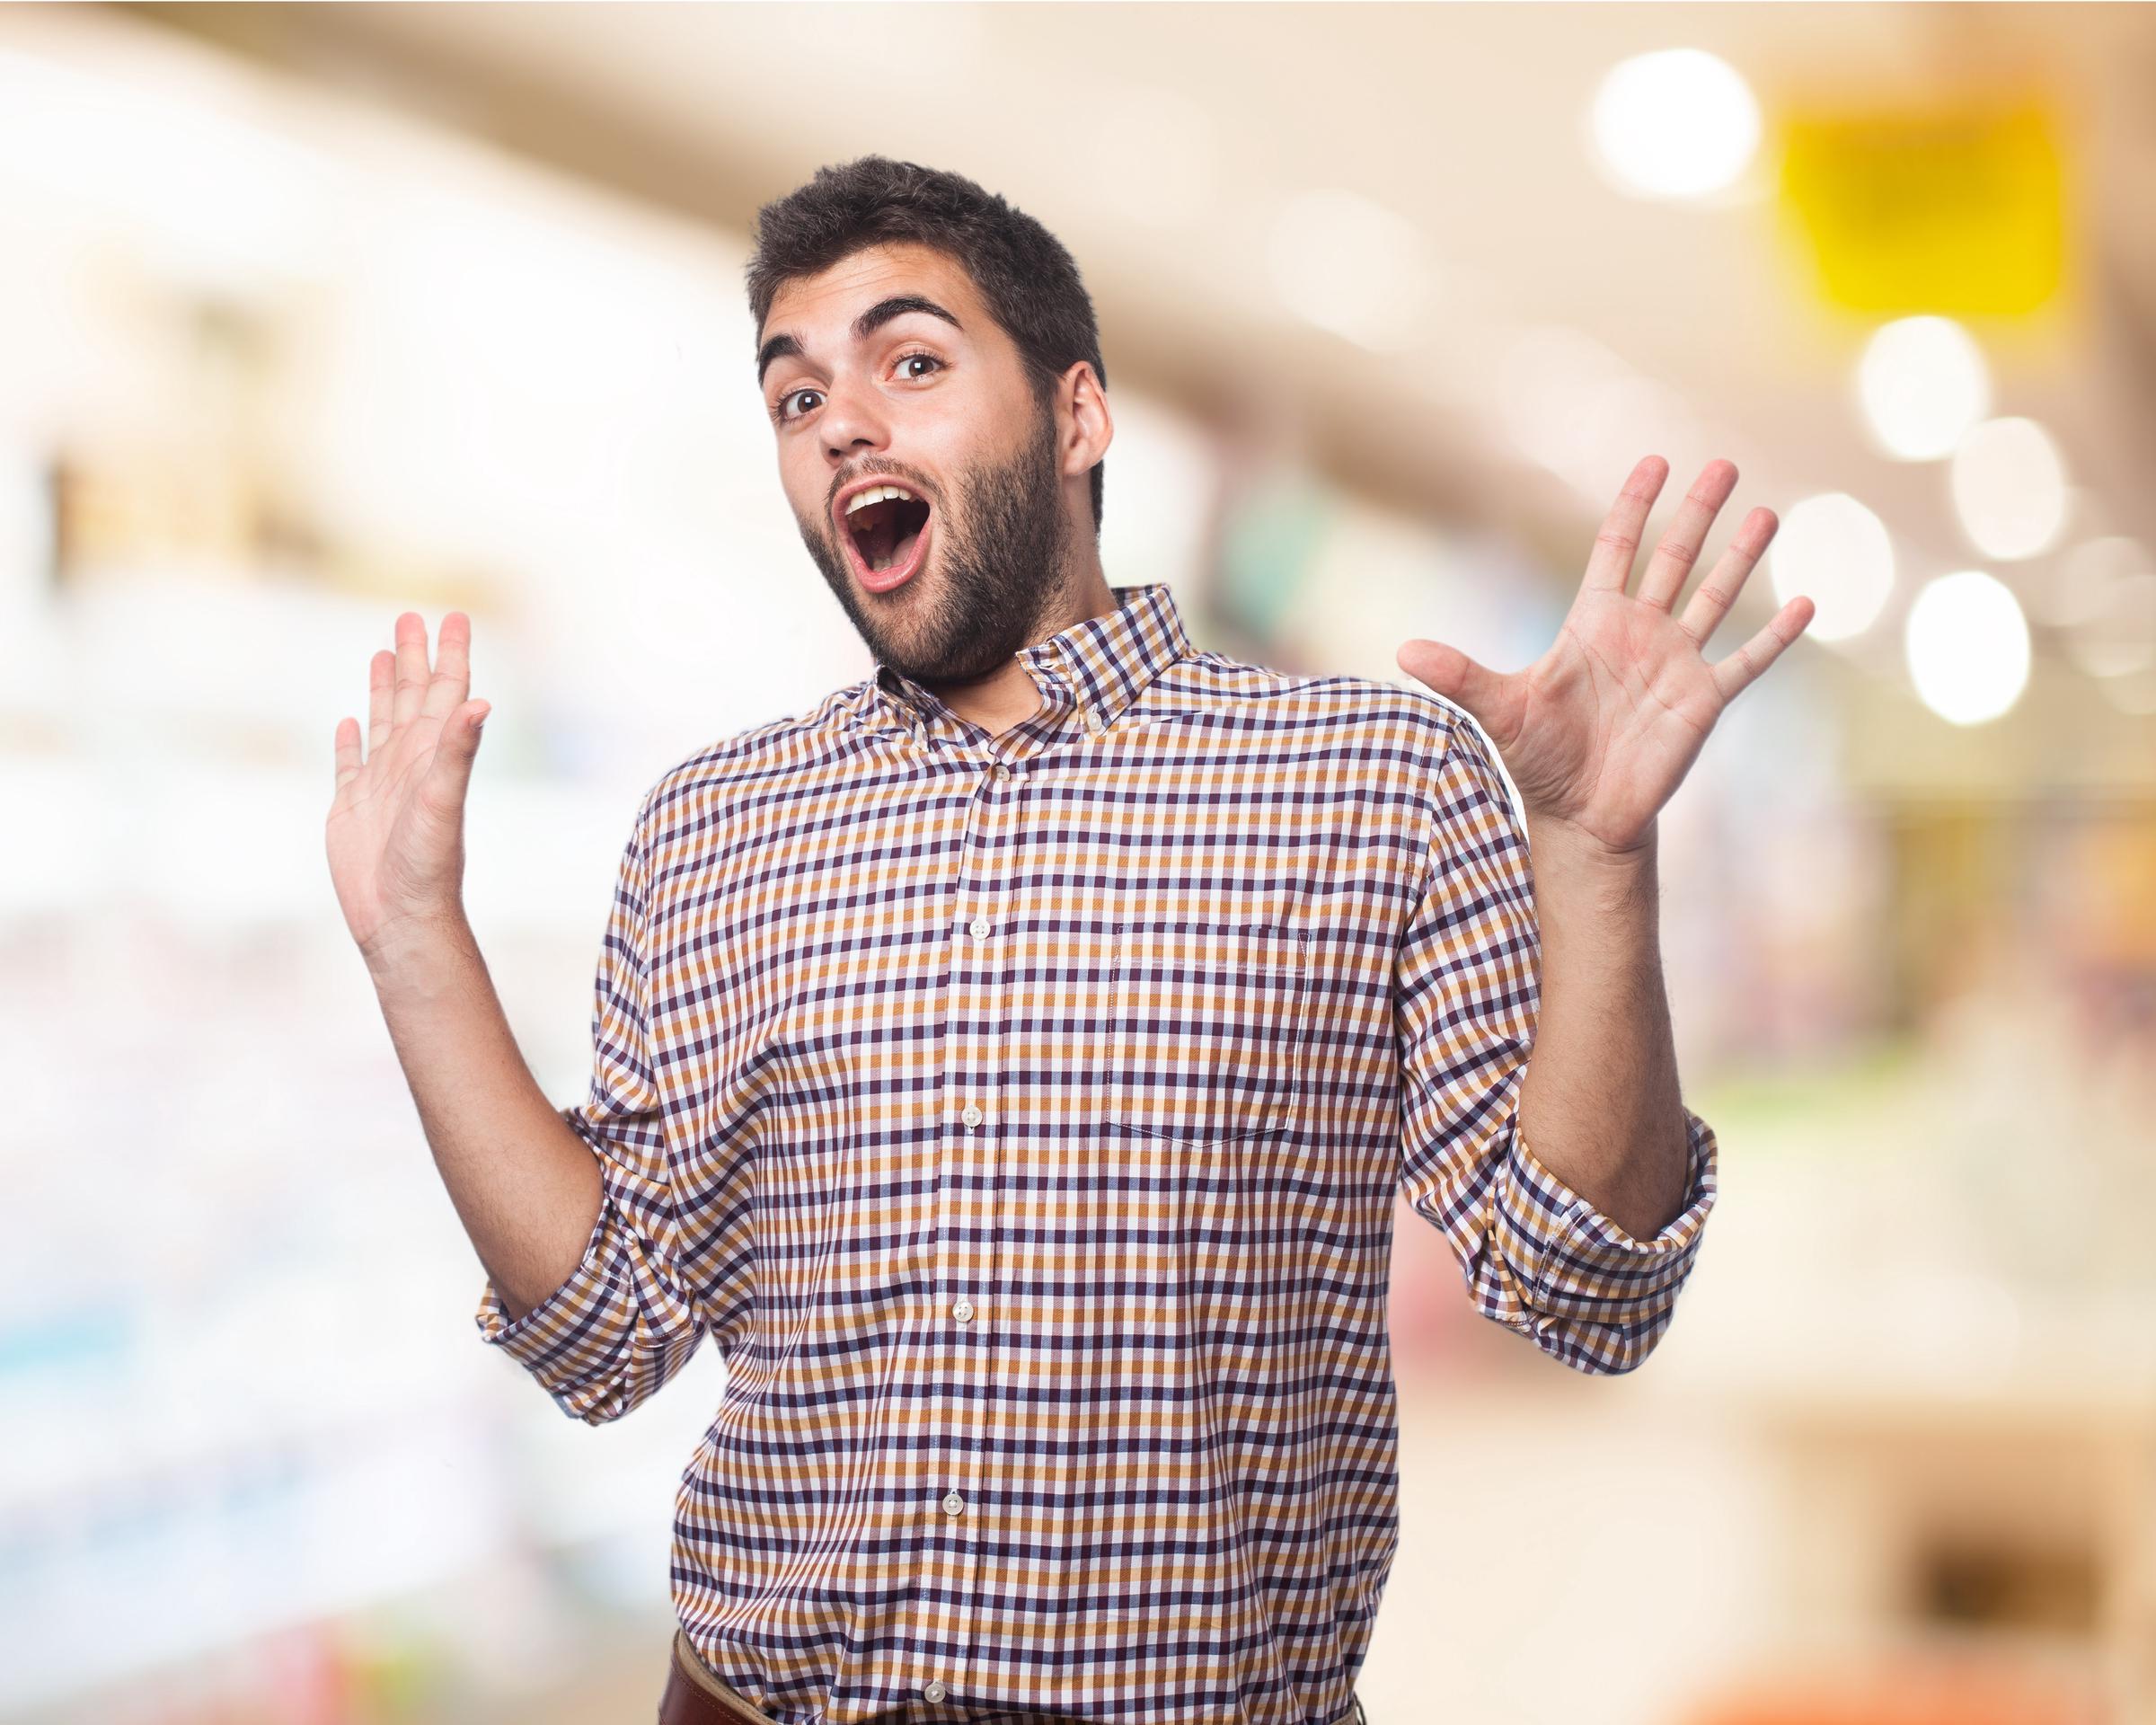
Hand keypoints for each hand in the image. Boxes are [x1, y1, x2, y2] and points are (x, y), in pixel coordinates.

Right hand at [326, 611, 491, 963]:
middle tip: (411, 617)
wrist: (399, 917)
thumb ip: (458, 752)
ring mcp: (381, 785)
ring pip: (383, 722)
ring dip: (383, 687)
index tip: (453, 616)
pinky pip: (350, 765)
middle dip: (413, 657)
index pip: (446, 693)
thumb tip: (479, 702)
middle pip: (412, 697)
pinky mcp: (352, 809)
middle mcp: (411, 764)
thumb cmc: (426, 866)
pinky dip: (350, 742)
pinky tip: (349, 723)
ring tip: (383, 652)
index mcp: (435, 756)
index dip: (450, 655)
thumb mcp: (443, 802)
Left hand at [1397, 456, 1813, 857]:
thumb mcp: (1498, 710)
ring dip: (1741, 557)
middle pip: (1674, 558)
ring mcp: (1677, 664)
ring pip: (1715, 596)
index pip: (1617, 549)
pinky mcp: (1704, 701)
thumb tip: (1402, 652)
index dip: (1634, 507)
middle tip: (1724, 463)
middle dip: (1697, 512)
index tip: (1654, 461)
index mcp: (1594, 624)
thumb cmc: (1539, 759)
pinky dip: (1775, 635)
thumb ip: (1460, 675)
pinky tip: (1804, 602)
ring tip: (1767, 512)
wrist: (1580, 815)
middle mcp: (1640, 634)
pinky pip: (1747, 660)